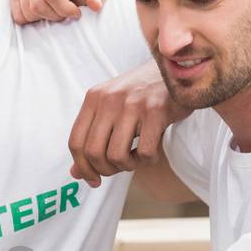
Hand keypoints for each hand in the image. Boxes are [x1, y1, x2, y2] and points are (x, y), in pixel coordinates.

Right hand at [10, 0, 114, 24]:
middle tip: (66, 13)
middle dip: (55, 16)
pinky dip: (31, 19)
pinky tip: (44, 11)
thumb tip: (95, 4)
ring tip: (56, 10)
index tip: (77, 13)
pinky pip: (18, 16)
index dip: (65, 9)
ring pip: (28, 12)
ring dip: (44, 18)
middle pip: (38, 5)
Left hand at [68, 62, 187, 186]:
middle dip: (106, 170)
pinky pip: (144, 152)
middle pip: (94, 152)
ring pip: (117, 155)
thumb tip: (75, 173)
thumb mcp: (110, 110)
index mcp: (94, 98)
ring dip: (127, 166)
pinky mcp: (156, 110)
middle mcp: (109, 99)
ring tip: (136, 159)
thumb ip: (92, 138)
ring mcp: (132, 104)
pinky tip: (151, 152)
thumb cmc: (140, 95)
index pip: (76, 142)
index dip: (82, 167)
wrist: (175, 70)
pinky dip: (147, 160)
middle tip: (119, 169)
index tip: (93, 180)